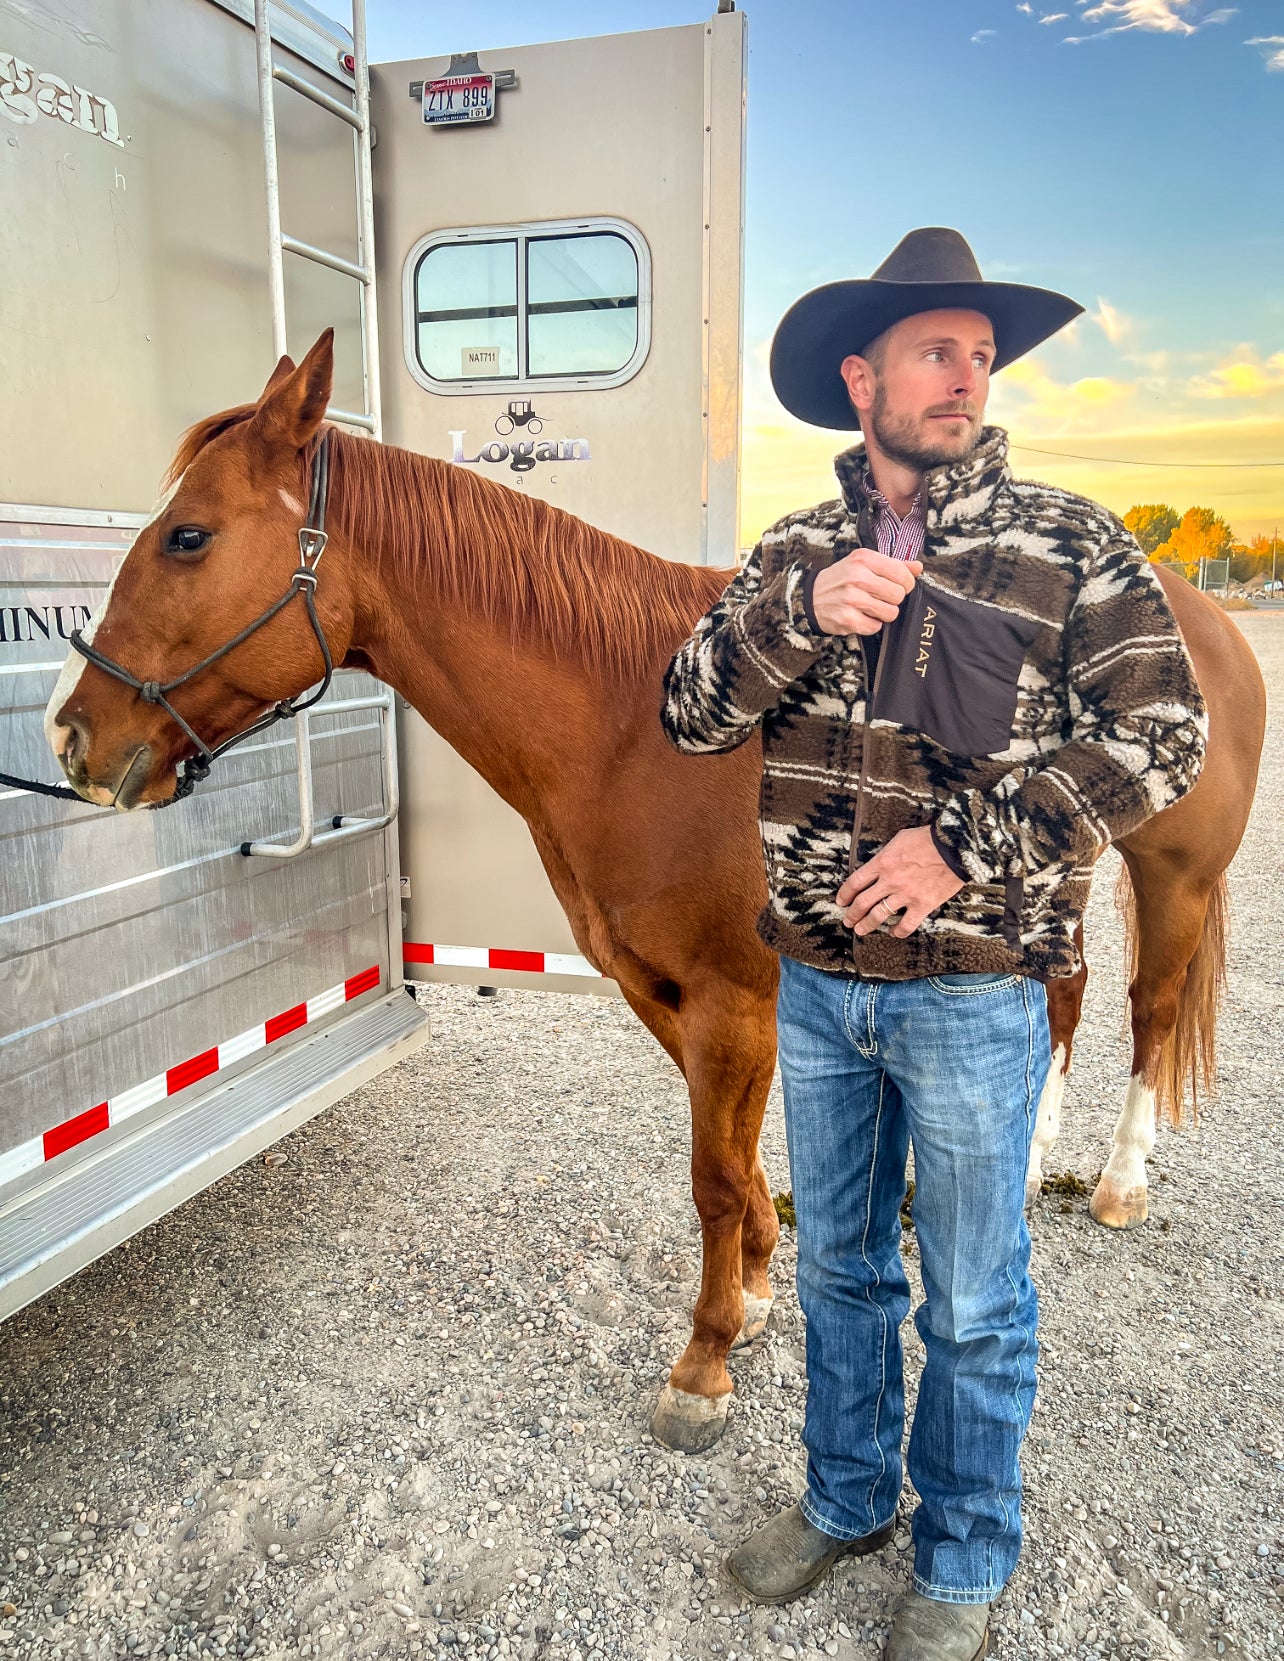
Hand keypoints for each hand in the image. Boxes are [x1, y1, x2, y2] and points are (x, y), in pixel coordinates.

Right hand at [811, 550, 920, 635]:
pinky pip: (876, 627)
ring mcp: (851, 599)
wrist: (809, 597)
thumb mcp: (864, 564)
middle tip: (880, 597)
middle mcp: (857, 577)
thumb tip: (918, 567)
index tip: (899, 585)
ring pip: (890, 612)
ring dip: (884, 613)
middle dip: (893, 599)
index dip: (906, 583)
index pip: (902, 573)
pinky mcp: (848, 620)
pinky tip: (860, 616)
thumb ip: (893, 565)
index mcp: (864, 559)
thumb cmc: (841, 579)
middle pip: (898, 594)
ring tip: (870, 607)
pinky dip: (871, 624)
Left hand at [837, 825, 964, 938]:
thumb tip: (879, 863)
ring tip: (860, 931)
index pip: (855, 882)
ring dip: (867, 925)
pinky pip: (906, 925)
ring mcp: (906, 894)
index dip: (845, 894)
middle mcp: (890, 881)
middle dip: (852, 914)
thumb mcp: (900, 839)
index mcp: (882, 862)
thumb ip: (887, 854)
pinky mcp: (923, 905)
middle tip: (847, 921)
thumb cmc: (928, 838)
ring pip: (879, 915)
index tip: (841, 901)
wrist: (955, 846)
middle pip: (863, 902)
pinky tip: (893, 933)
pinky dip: (898, 932)